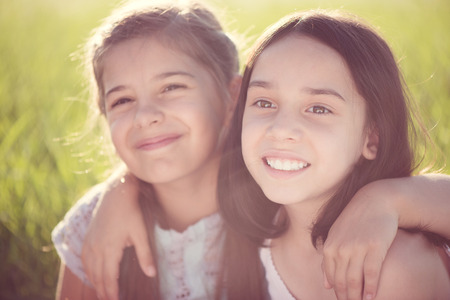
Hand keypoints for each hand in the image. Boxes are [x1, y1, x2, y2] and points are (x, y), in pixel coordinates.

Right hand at [81, 174, 155, 299]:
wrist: (116, 193)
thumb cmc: (131, 212)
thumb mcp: (141, 233)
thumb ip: (145, 254)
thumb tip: (151, 274)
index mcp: (110, 249)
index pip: (109, 278)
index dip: (111, 292)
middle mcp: (96, 248)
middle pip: (98, 277)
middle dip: (103, 291)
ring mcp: (90, 242)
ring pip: (89, 269)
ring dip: (95, 283)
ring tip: (101, 293)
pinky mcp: (88, 236)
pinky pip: (84, 259)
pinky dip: (88, 271)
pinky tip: (92, 274)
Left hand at [322, 180, 398, 299]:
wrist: (376, 201)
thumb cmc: (356, 219)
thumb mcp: (337, 235)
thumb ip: (330, 258)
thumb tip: (326, 285)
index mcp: (330, 246)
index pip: (331, 277)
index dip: (337, 291)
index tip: (342, 299)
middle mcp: (341, 248)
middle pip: (342, 281)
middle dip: (346, 296)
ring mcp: (358, 248)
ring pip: (355, 280)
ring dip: (357, 296)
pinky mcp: (375, 247)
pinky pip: (371, 273)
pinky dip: (371, 287)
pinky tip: (372, 297)